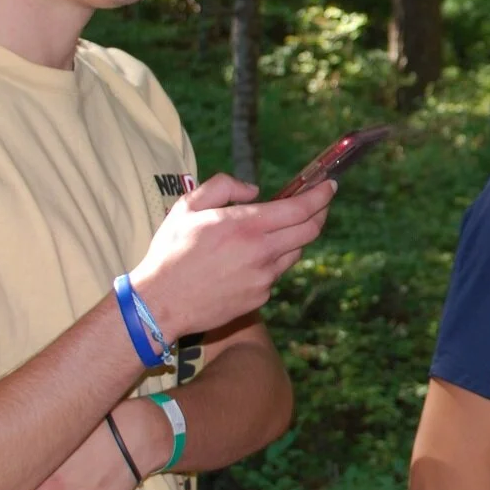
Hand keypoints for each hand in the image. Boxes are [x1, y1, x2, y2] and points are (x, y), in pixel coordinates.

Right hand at [130, 173, 334, 339]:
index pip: (300, 208)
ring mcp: (264, 278)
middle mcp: (262, 252)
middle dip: (320, 214)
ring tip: (274, 231)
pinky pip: (275, 274)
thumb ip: (223, 187)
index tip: (329, 186)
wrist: (160, 303)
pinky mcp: (260, 297)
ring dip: (294, 238)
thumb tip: (255, 191)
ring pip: (295, 252)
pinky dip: (271, 261)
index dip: (321, 195)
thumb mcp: (187, 207)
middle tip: (318, 204)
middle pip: (310, 231)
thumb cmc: (170, 252)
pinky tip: (248, 260)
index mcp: (246, 226)